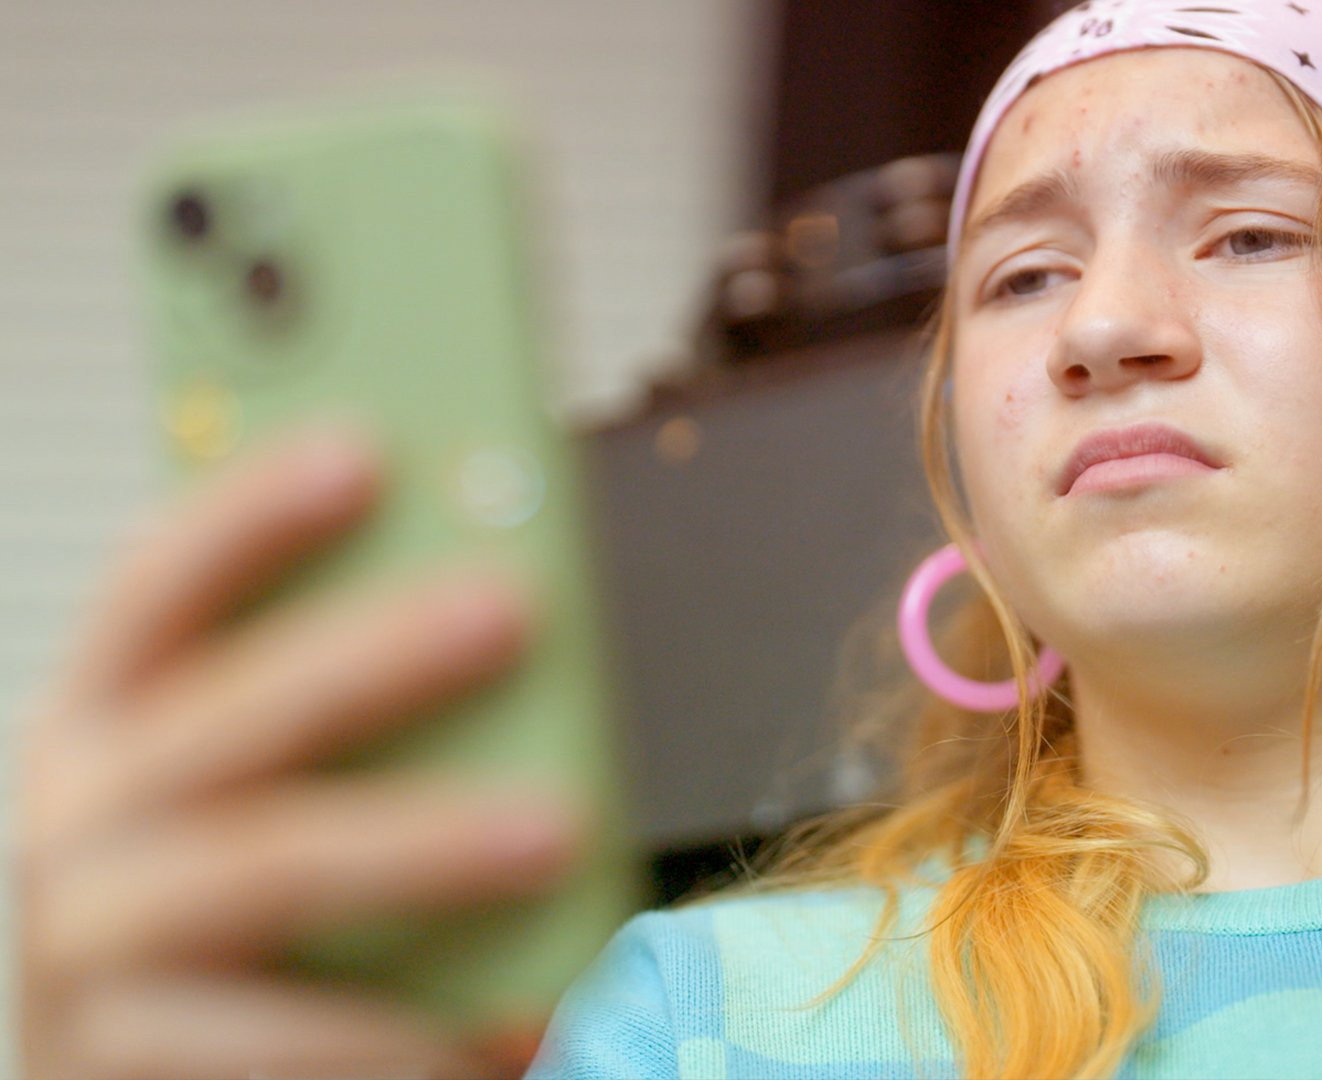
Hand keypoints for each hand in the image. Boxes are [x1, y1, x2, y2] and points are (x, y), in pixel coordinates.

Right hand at [14, 421, 579, 1078]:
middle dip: (372, 653)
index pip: (152, 588)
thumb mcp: (255, 804)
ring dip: (420, 840)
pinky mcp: (112, 1070)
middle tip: (511, 608)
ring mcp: (76, 954)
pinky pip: (280, 1042)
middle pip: (227, 716)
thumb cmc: (239, 935)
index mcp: (98, 729)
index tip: (364, 448)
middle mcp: (64, 827)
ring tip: (557, 830)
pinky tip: (516, 1017)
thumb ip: (331, 719)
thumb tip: (498, 600)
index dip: (248, 514)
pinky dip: (404, 1029)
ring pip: (266, 865)